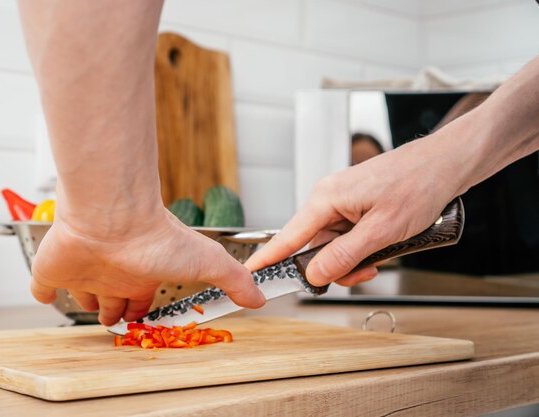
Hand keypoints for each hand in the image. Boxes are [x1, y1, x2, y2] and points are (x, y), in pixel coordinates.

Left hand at [31, 208, 264, 325]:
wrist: (114, 217)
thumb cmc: (156, 237)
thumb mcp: (205, 261)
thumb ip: (233, 279)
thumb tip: (261, 297)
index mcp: (142, 273)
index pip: (141, 300)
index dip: (141, 313)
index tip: (143, 322)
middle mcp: (113, 272)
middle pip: (113, 300)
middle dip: (115, 313)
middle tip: (116, 324)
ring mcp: (83, 270)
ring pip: (82, 293)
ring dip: (83, 302)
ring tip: (86, 310)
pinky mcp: (54, 268)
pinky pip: (43, 284)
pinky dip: (42, 291)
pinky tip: (43, 294)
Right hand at [245, 133, 463, 286]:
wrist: (445, 164)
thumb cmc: (417, 184)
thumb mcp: (382, 230)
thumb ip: (345, 255)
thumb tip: (315, 274)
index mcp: (325, 199)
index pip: (287, 236)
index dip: (269, 259)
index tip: (251, 274)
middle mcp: (329, 199)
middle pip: (314, 247)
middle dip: (336, 266)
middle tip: (363, 272)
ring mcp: (343, 203)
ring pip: (334, 244)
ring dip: (354, 259)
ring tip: (382, 256)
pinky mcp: (356, 207)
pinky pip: (348, 236)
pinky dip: (362, 248)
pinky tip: (383, 246)